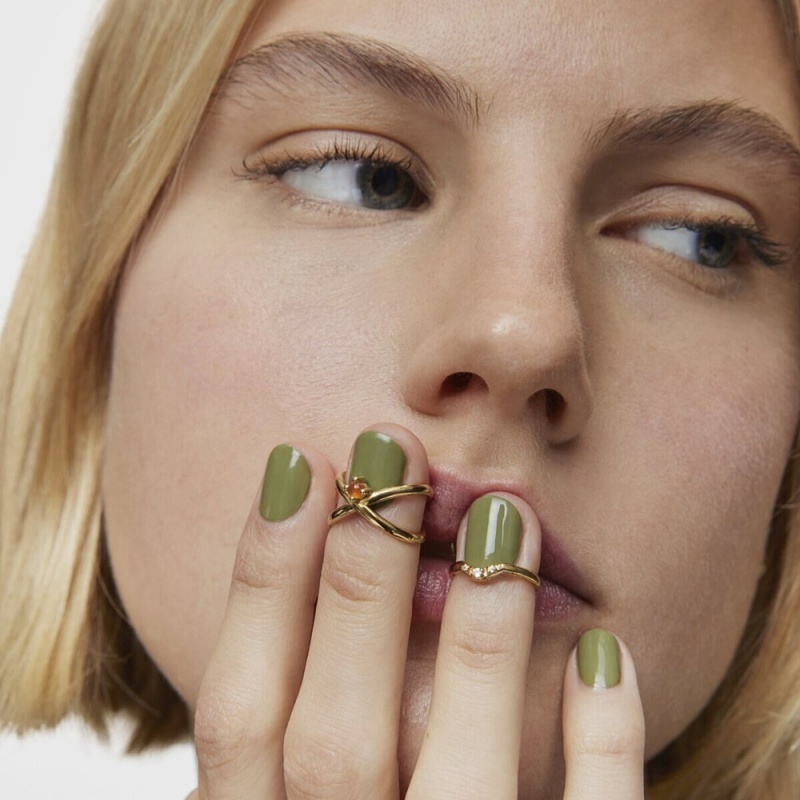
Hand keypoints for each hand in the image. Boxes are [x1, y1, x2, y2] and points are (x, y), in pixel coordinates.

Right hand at [185, 424, 644, 798]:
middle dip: (358, 580)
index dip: (258, 582)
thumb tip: (312, 553)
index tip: (296, 463)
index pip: (238, 714)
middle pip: (334, 738)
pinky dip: (601, 749)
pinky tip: (607, 647)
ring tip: (506, 513)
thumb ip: (298, 721)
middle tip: (394, 451)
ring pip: (458, 785)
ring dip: (480, 639)